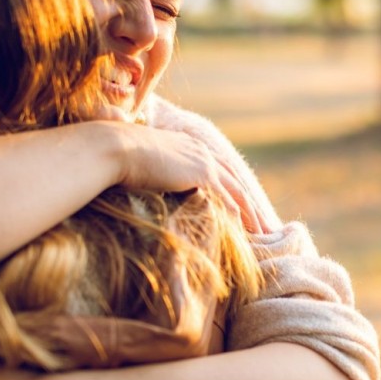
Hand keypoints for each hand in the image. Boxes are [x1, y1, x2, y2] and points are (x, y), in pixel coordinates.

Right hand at [103, 122, 268, 233]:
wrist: (116, 147)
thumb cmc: (119, 155)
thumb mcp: (142, 162)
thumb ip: (154, 172)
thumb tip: (146, 184)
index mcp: (190, 146)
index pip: (220, 170)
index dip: (233, 189)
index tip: (244, 207)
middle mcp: (202, 151)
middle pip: (235, 181)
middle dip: (251, 204)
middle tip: (264, 224)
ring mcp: (204, 161)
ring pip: (238, 192)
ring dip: (252, 213)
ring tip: (263, 233)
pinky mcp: (202, 174)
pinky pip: (228, 199)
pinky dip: (238, 216)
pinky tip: (245, 232)